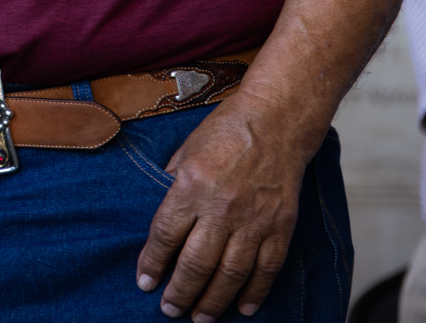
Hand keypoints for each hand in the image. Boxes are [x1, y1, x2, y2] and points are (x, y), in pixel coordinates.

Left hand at [136, 92, 312, 319]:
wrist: (275, 122)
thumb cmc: (225, 132)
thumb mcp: (185, 151)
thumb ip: (173, 185)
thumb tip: (164, 217)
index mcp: (191, 186)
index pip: (165, 235)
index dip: (153, 263)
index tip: (145, 283)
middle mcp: (222, 207)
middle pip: (196, 262)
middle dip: (181, 292)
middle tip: (170, 310)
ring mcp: (254, 220)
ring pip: (231, 272)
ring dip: (214, 300)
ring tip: (200, 318)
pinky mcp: (280, 226)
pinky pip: (266, 268)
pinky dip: (255, 291)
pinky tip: (243, 307)